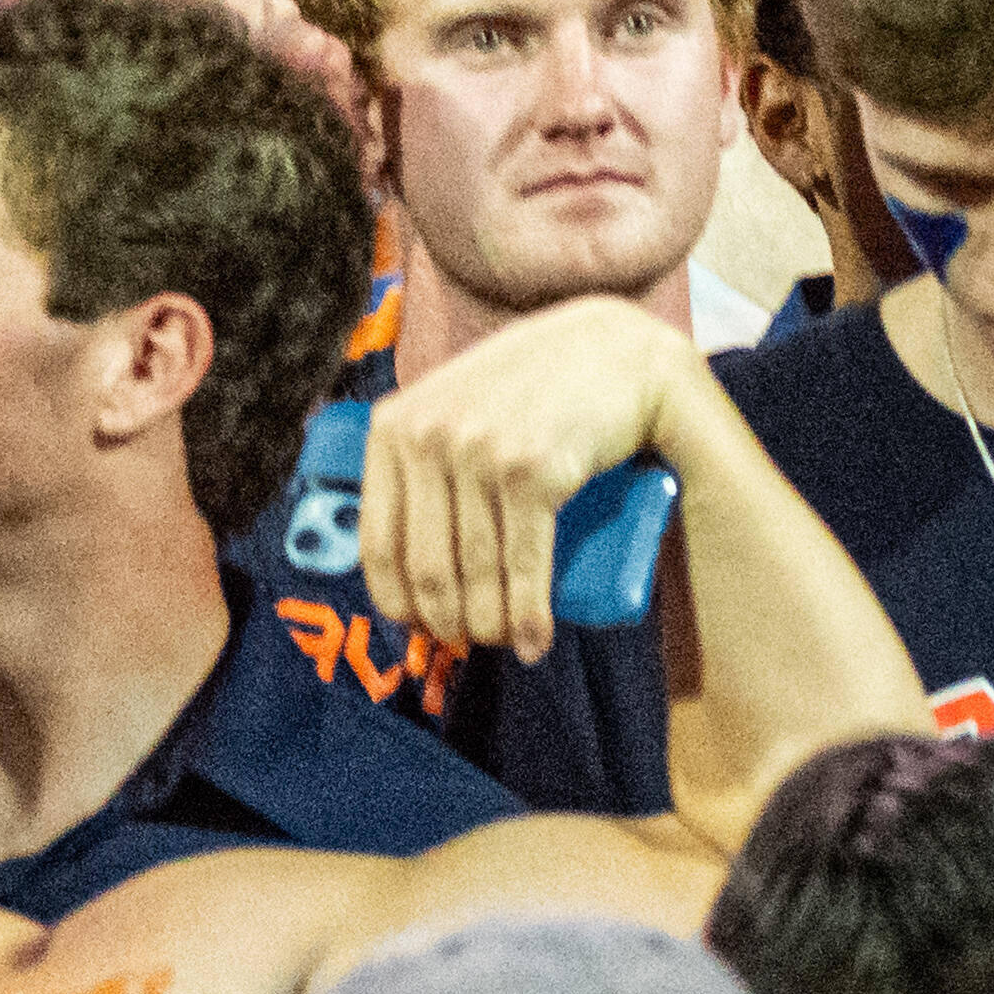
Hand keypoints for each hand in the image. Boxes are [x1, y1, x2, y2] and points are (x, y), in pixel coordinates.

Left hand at [352, 291, 699, 664]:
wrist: (616, 353)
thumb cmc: (534, 387)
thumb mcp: (454, 404)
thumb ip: (420, 458)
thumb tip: (402, 558)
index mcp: (394, 426)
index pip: (376, 543)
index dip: (398, 601)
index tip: (421, 625)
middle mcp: (428, 437)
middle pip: (426, 569)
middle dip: (449, 623)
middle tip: (472, 639)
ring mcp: (480, 452)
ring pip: (475, 574)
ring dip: (492, 627)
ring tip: (506, 641)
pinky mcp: (532, 470)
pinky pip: (522, 565)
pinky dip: (528, 616)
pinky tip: (533, 640)